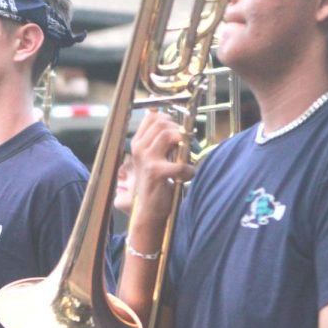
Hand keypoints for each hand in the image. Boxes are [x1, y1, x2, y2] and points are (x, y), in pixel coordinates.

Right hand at [130, 110, 195, 226]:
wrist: (148, 210)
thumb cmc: (155, 184)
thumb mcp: (153, 157)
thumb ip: (158, 140)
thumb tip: (165, 117)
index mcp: (138, 143)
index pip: (152, 117)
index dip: (169, 119)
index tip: (177, 130)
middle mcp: (139, 148)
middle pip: (162, 122)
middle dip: (179, 130)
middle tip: (185, 145)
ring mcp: (146, 159)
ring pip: (169, 134)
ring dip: (184, 145)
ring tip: (185, 159)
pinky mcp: (156, 172)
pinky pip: (179, 163)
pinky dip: (189, 170)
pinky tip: (187, 176)